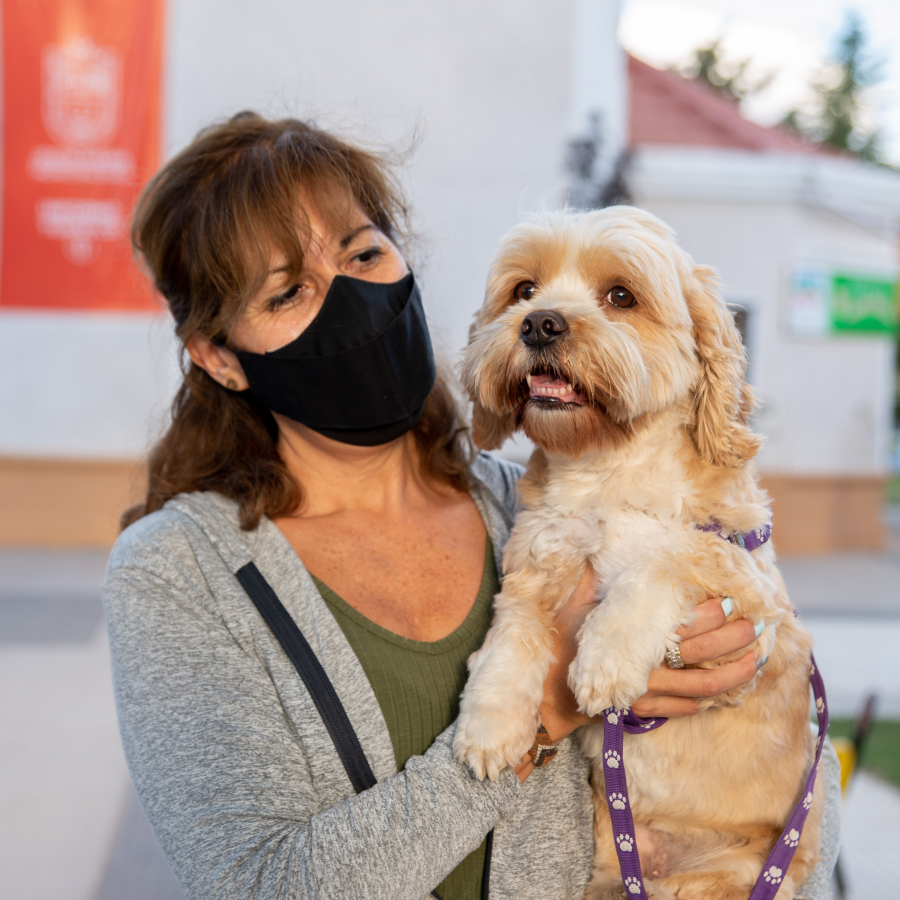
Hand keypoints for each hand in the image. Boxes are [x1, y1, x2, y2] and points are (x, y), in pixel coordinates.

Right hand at [536, 566, 760, 743]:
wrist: (547, 697)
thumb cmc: (560, 643)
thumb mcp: (571, 605)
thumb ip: (591, 574)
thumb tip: (596, 529)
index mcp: (629, 639)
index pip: (679, 627)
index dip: (707, 615)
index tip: (728, 602)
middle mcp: (643, 671)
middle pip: (700, 656)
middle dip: (733, 639)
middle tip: (757, 624)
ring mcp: (646, 696)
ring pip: (703, 688)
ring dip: (735, 673)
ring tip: (756, 657)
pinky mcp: (646, 713)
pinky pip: (688, 708)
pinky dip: (713, 697)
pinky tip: (730, 685)